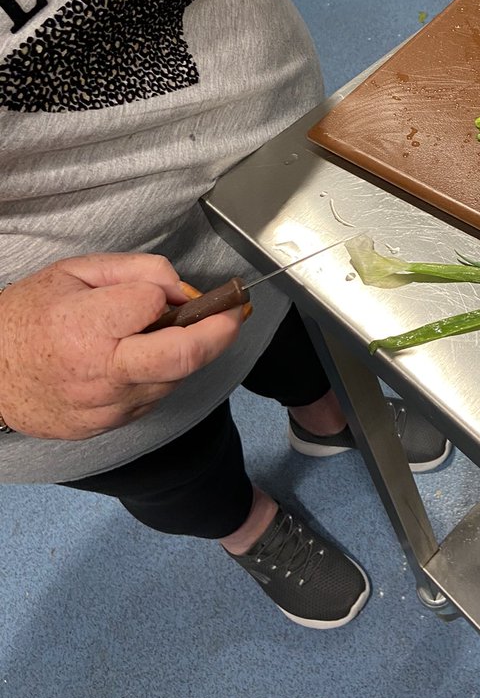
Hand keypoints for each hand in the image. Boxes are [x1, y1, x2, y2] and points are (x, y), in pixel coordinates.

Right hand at [0, 253, 243, 439]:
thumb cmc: (27, 318)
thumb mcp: (75, 272)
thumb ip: (137, 271)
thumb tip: (183, 290)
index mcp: (85, 328)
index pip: (154, 305)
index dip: (165, 293)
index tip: (168, 291)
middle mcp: (100, 373)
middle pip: (184, 356)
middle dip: (221, 330)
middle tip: (234, 311)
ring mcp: (107, 407)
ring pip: (174, 377)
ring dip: (187, 353)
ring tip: (168, 332)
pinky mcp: (110, 426)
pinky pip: (154, 396)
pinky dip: (161, 374)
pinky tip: (141, 358)